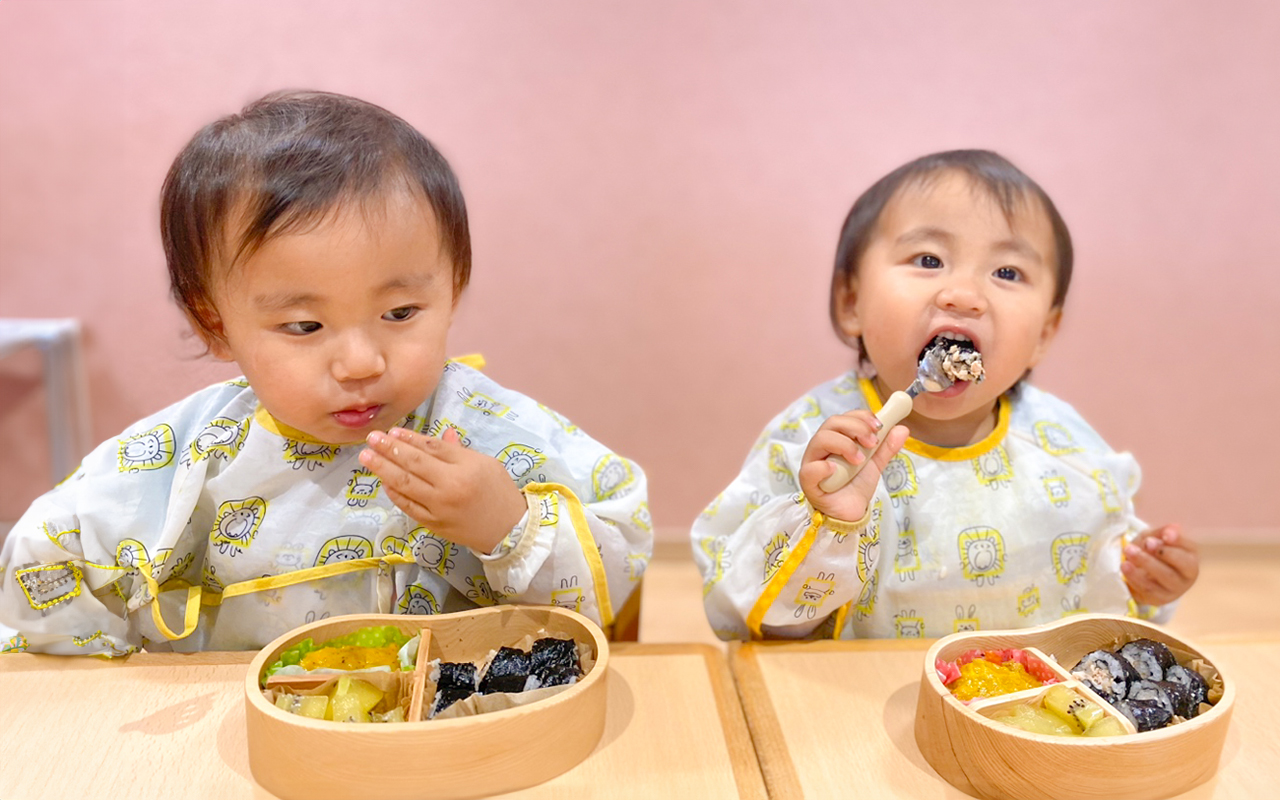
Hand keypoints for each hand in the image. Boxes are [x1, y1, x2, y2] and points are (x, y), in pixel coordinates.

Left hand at [359, 427, 526, 553]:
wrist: (508, 529)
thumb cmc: (499, 492)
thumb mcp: (486, 464)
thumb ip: (459, 451)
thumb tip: (441, 434)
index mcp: (466, 467)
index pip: (431, 448)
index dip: (410, 438)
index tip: (392, 430)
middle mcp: (450, 486)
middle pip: (413, 463)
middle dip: (389, 449)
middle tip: (372, 439)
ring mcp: (439, 507)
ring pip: (405, 484)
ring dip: (383, 469)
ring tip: (367, 457)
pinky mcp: (433, 523)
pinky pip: (408, 505)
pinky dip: (394, 493)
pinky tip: (384, 481)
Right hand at [798, 410, 908, 521]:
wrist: (851, 512)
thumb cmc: (856, 485)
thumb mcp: (875, 464)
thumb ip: (886, 447)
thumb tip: (902, 429)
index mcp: (837, 438)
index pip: (845, 418)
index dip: (861, 417)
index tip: (879, 426)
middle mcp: (822, 447)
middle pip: (832, 423)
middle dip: (855, 428)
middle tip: (872, 443)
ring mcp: (813, 462)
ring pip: (820, 439)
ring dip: (844, 445)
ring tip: (859, 460)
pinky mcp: (808, 482)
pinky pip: (810, 469)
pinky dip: (823, 467)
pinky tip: (835, 471)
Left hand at [1122, 525, 1198, 605]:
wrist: (1140, 574)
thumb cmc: (1151, 552)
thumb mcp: (1155, 538)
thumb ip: (1161, 533)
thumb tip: (1171, 529)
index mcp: (1190, 556)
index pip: (1189, 548)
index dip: (1178, 541)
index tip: (1165, 535)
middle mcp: (1187, 575)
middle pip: (1180, 564)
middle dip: (1162, 552)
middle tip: (1146, 543)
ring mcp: (1175, 589)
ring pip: (1164, 577)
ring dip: (1145, 563)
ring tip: (1128, 551)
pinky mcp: (1159, 599)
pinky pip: (1148, 589)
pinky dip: (1135, 577)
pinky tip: (1125, 566)